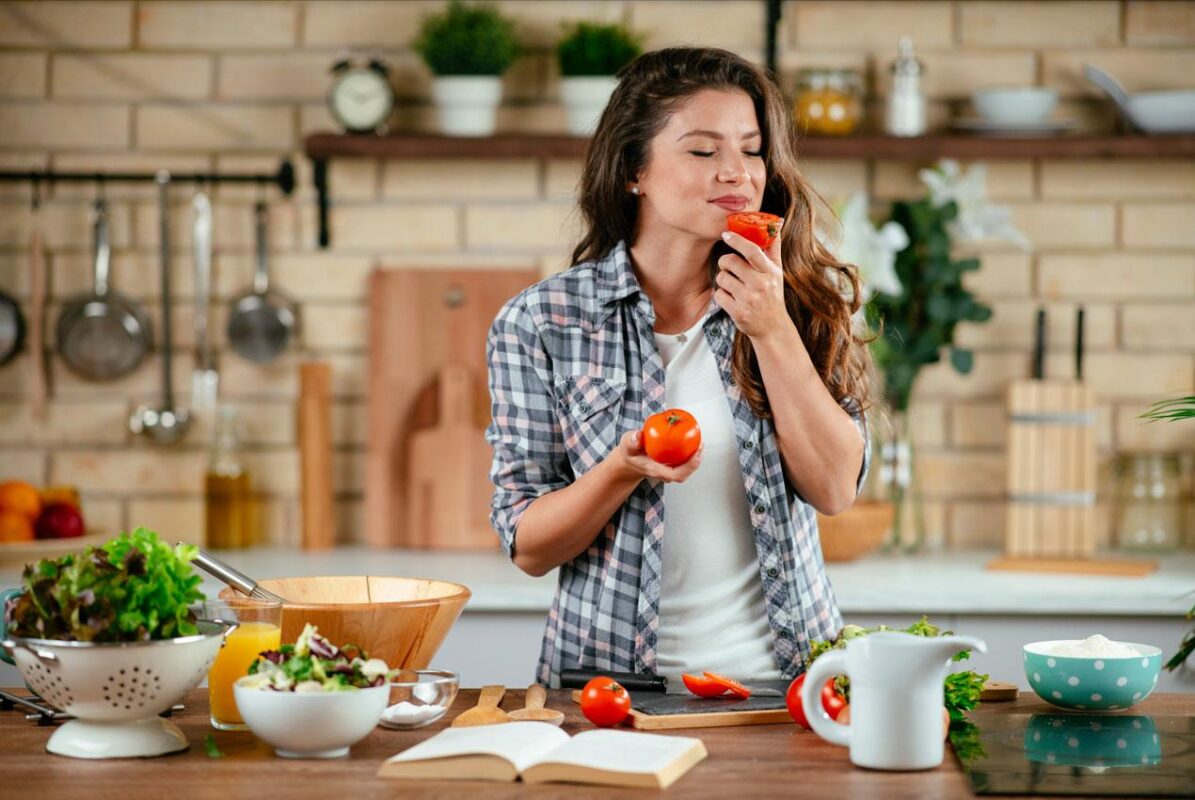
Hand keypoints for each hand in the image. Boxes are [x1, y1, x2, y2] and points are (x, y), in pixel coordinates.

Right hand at [613, 430, 703, 483]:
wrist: (630, 461)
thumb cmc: (630, 454)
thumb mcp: (626, 445)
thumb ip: (631, 441)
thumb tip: (638, 435)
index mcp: (655, 470)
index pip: (676, 474)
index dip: (690, 466)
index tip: (696, 453)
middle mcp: (664, 473)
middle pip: (685, 473)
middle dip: (696, 460)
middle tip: (700, 444)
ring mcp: (668, 471)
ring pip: (686, 469)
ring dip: (695, 456)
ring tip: (699, 441)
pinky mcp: (672, 466)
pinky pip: (684, 462)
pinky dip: (690, 453)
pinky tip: (693, 441)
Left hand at [716, 225, 790, 340]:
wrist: (772, 327)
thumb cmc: (772, 295)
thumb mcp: (777, 272)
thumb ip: (774, 248)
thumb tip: (777, 223)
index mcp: (770, 272)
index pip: (753, 251)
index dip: (737, 240)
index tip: (726, 234)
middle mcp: (761, 285)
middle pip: (730, 262)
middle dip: (725, 262)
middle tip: (729, 267)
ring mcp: (749, 299)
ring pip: (722, 278)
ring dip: (723, 280)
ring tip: (733, 286)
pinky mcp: (738, 312)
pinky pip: (719, 295)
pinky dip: (721, 296)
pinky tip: (731, 299)